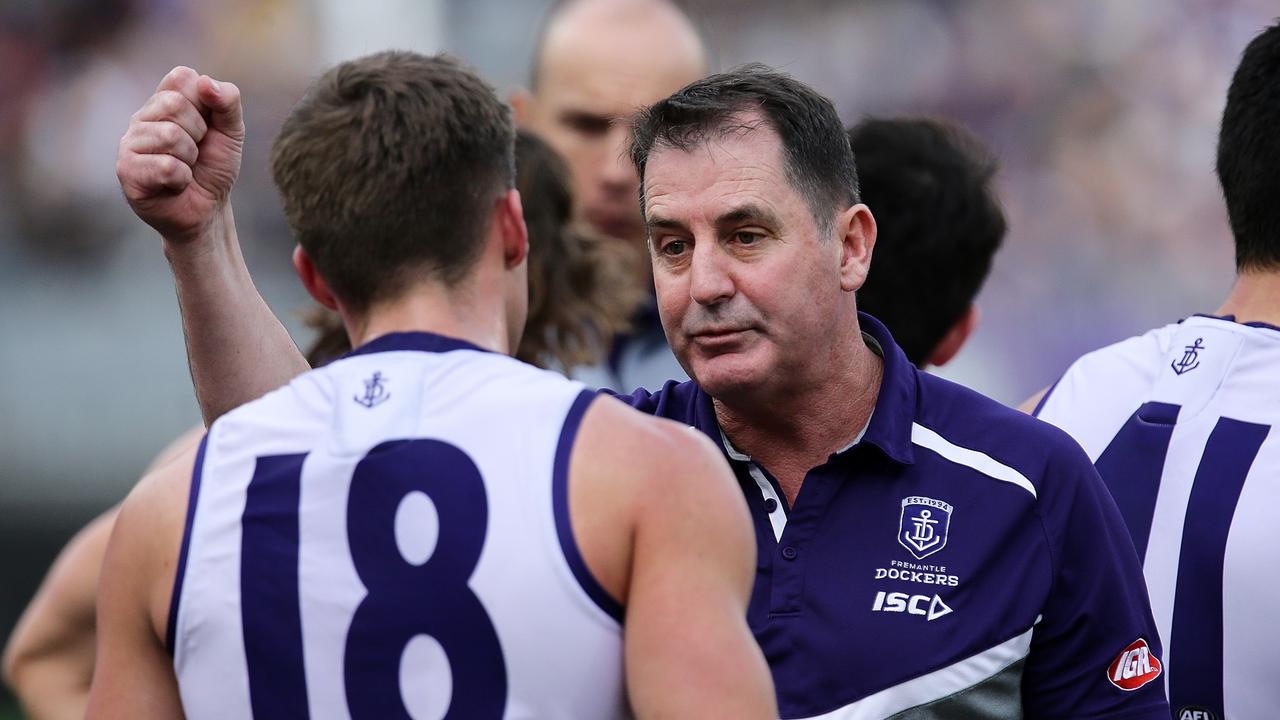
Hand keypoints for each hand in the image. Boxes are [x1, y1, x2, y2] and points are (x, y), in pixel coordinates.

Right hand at [116, 66, 243, 244]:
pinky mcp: (126, 170)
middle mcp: (142, 117)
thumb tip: (204, 82)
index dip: (205, 103)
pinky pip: (164, 166)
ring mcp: (130, 142)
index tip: (207, 126)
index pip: (182, 77)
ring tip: (185, 168)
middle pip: (175, 105)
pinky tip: (174, 184)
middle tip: (196, 152)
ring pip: (170, 135)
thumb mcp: (232, 132)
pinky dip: (181, 179)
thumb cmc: (214, 168)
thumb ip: (228, 102)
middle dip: (199, 134)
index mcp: (164, 100)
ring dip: (190, 158)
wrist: (208, 210)